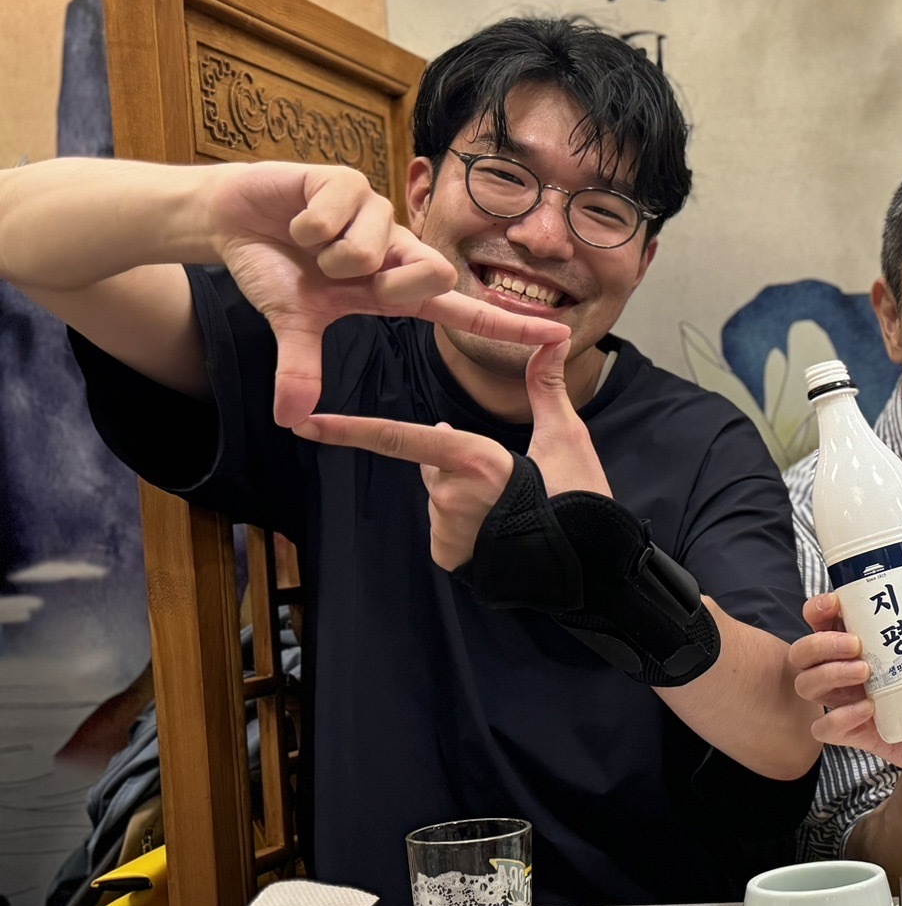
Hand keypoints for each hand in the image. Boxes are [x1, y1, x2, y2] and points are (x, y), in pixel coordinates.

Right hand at [204, 161, 565, 425]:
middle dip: (379, 281)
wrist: (234, 220)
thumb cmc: (277, 269)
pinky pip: (335, 216)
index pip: (466, 310)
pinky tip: (298, 215)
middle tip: (337, 274)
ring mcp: (379, 212)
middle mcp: (400, 249)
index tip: (561, 337)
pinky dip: (307, 222)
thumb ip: (301, 366)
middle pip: (433, 273)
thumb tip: (291, 418)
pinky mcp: (350, 180)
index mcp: (398, 287)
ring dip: (328, 252)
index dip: (512, 325)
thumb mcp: (293, 320)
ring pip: (371, 249)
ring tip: (309, 241)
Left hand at [292, 339, 609, 568]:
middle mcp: (451, 493)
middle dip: (458, 463)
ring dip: (466, 497)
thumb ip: (547, 387)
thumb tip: (553, 339)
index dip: (350, 429)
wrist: (589, 566)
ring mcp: (447, 527)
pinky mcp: (448, 555)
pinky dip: (466, 528)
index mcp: (475, 459)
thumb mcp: (567, 437)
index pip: (401, 437)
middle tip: (513, 480)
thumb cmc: (580, 499)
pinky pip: (445, 530)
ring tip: (514, 510)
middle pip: (435, 464)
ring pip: (441, 496)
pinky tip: (500, 534)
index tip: (308, 424)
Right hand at [792, 589, 901, 777]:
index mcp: (863, 645)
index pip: (822, 621)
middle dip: (821, 643)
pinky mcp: (855, 734)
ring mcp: (847, 703)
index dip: (818, 608)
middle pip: (803, 653)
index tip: (836, 603)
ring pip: (807, 685)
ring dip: (829, 673)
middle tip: (855, 644)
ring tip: (865, 671)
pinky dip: (840, 716)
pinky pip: (825, 728)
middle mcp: (846, 672)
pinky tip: (868, 709)